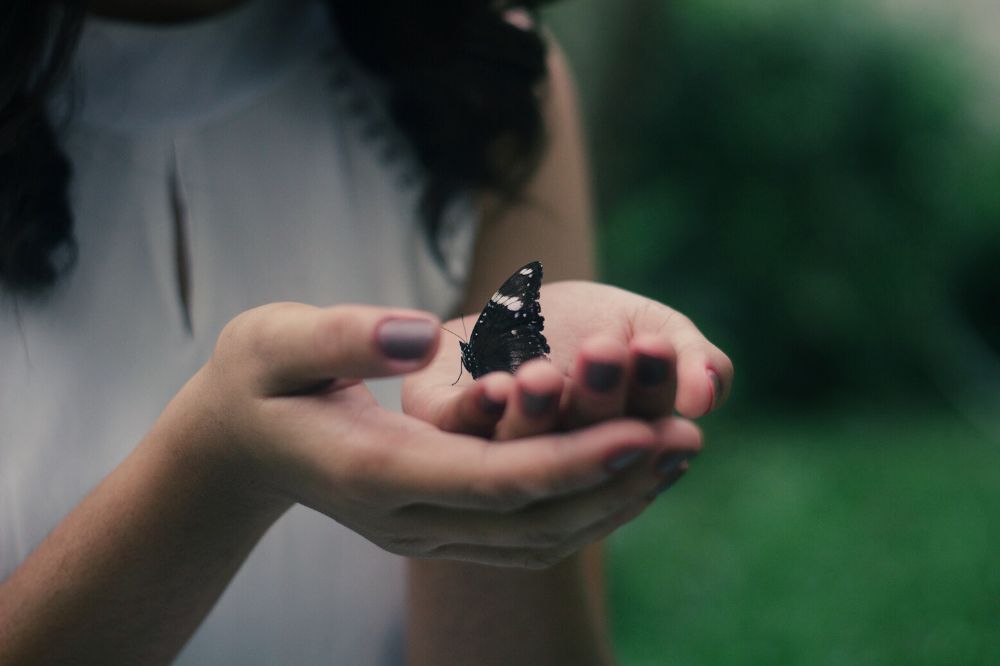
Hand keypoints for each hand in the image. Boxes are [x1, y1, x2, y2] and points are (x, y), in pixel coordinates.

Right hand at [177, 302, 700, 567]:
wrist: (236, 450)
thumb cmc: (256, 382)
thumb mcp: (278, 341)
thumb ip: (345, 338)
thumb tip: (419, 333)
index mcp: (375, 470)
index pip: (492, 477)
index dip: (572, 458)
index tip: (642, 429)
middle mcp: (408, 516)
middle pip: (531, 519)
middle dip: (614, 482)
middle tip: (687, 437)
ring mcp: (424, 531)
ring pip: (537, 538)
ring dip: (611, 503)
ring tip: (676, 454)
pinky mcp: (438, 527)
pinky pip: (525, 533)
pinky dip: (583, 509)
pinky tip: (625, 472)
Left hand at [403, 280, 732, 439]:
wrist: (514, 304)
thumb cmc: (593, 324)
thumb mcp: (651, 327)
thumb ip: (688, 355)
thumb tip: (707, 396)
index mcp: (620, 445)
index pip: (646, 424)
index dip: (650, 386)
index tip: (654, 345)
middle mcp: (561, 459)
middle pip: (583, 440)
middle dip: (597, 395)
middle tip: (606, 349)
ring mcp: (499, 449)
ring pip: (518, 448)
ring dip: (534, 415)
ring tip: (543, 377)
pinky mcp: (442, 424)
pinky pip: (456, 431)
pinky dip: (475, 413)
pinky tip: (494, 389)